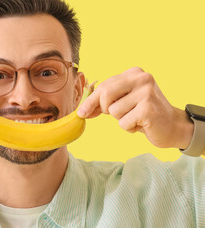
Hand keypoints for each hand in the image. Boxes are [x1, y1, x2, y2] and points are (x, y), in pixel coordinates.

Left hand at [77, 67, 193, 148]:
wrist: (172, 126)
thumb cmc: (143, 114)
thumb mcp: (123, 102)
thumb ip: (105, 102)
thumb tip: (82, 111)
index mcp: (134, 73)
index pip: (104, 85)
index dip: (91, 101)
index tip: (82, 112)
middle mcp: (141, 78)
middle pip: (105, 94)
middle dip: (105, 109)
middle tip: (119, 115)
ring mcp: (146, 92)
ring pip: (113, 111)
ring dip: (121, 120)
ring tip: (135, 118)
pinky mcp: (148, 108)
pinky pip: (123, 122)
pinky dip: (129, 128)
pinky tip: (141, 124)